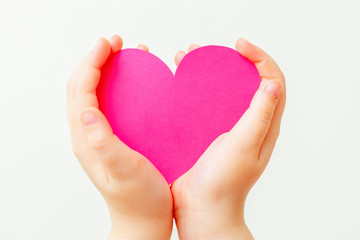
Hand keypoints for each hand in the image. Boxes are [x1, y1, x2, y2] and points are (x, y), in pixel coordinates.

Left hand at [66, 35, 172, 239]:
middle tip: (114, 42)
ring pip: (93, 93)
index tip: (109, 44)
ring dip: (103, 69)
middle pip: (81, 87)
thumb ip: (104, 144)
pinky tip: (133, 81)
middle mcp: (88, 135)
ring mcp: (98, 136)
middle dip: (94, 59)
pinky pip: (107, 104)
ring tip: (122, 54)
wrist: (143, 220)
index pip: (80, 90)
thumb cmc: (139, 200)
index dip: (91, 63)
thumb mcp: (123, 173)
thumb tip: (87, 113)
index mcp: (87, 140)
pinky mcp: (112, 139)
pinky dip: (115, 85)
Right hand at [171, 39, 285, 239]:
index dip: (260, 58)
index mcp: (264, 126)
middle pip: (248, 81)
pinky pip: (206, 105)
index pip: (272, 81)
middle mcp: (249, 124)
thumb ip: (260, 116)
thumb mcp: (245, 147)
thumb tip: (273, 83)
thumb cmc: (224, 183)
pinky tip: (177, 83)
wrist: (201, 208)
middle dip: (231, 59)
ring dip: (209, 71)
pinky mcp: (208, 133)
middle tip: (207, 49)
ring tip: (186, 57)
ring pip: (224, 90)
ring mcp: (228, 128)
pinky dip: (195, 89)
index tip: (238, 46)